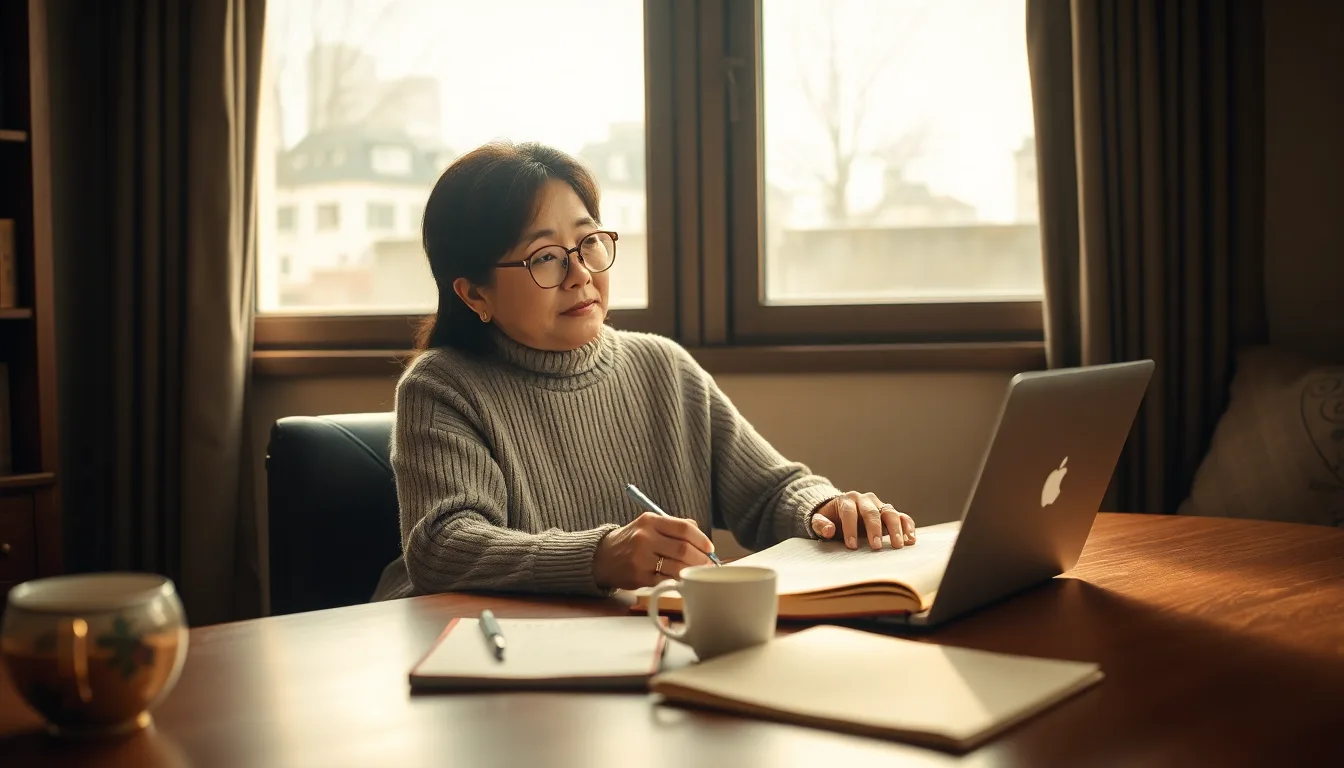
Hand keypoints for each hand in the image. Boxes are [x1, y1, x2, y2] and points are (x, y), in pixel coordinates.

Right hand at [592, 512, 714, 589]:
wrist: (602, 557)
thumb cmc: (632, 540)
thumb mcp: (649, 525)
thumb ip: (674, 526)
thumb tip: (702, 536)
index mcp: (650, 521)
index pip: (684, 528)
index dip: (701, 539)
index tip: (710, 548)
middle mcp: (644, 538)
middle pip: (683, 549)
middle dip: (701, 558)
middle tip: (708, 564)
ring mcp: (641, 559)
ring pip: (677, 567)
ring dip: (692, 571)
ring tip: (698, 572)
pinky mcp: (639, 577)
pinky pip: (667, 580)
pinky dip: (678, 581)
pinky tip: (682, 580)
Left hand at [810, 491, 915, 550]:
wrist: (842, 511)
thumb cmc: (831, 519)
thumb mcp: (820, 520)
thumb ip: (821, 524)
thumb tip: (829, 530)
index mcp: (847, 500)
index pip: (849, 512)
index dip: (850, 529)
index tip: (852, 546)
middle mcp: (865, 499)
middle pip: (871, 512)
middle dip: (874, 529)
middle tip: (876, 547)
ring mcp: (879, 504)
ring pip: (889, 512)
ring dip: (895, 529)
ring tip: (897, 545)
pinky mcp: (890, 512)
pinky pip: (902, 516)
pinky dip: (908, 526)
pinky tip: (911, 539)